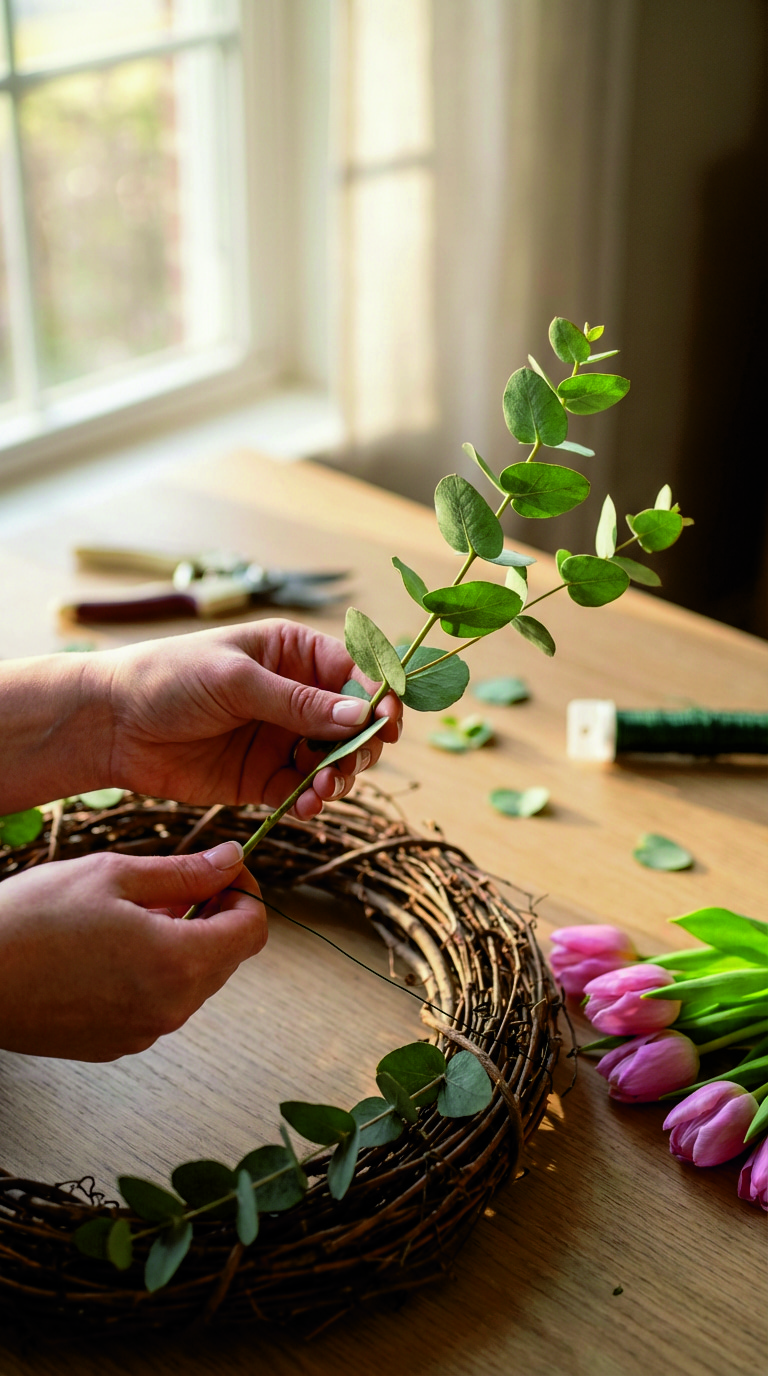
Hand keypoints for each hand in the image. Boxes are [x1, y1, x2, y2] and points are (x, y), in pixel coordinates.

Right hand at [0, 842, 265, 1061]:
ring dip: (184, 943)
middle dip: (214, 915)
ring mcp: (142, 1032)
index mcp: (179, 962)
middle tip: (173, 885)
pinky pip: (159, 1003)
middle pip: (228, 957)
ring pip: (194, 981)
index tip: (219, 870)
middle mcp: (170, 1008)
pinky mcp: (115, 1044)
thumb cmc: (32, 919)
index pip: (254, 929)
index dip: (245, 892)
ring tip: (135, 912)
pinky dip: (154, 972)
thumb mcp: (114, 875)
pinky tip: (112, 947)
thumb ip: (185, 871)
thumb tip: (233, 859)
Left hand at [102, 620, 401, 819]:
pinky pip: (302, 791)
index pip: (354, 673)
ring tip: (322, 788)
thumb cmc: (168, 679)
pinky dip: (312, 800)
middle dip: (361, 744)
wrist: (110, 725)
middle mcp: (294, 695)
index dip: (379, 697)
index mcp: (292, 653)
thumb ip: (298, 702)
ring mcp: (280, 738)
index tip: (390, 721)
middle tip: (347, 763)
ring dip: (339, 776)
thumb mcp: (236, 680)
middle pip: (354, 722)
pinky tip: (305, 805)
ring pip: (334, 760)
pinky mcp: (262, 777)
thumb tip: (360, 715)